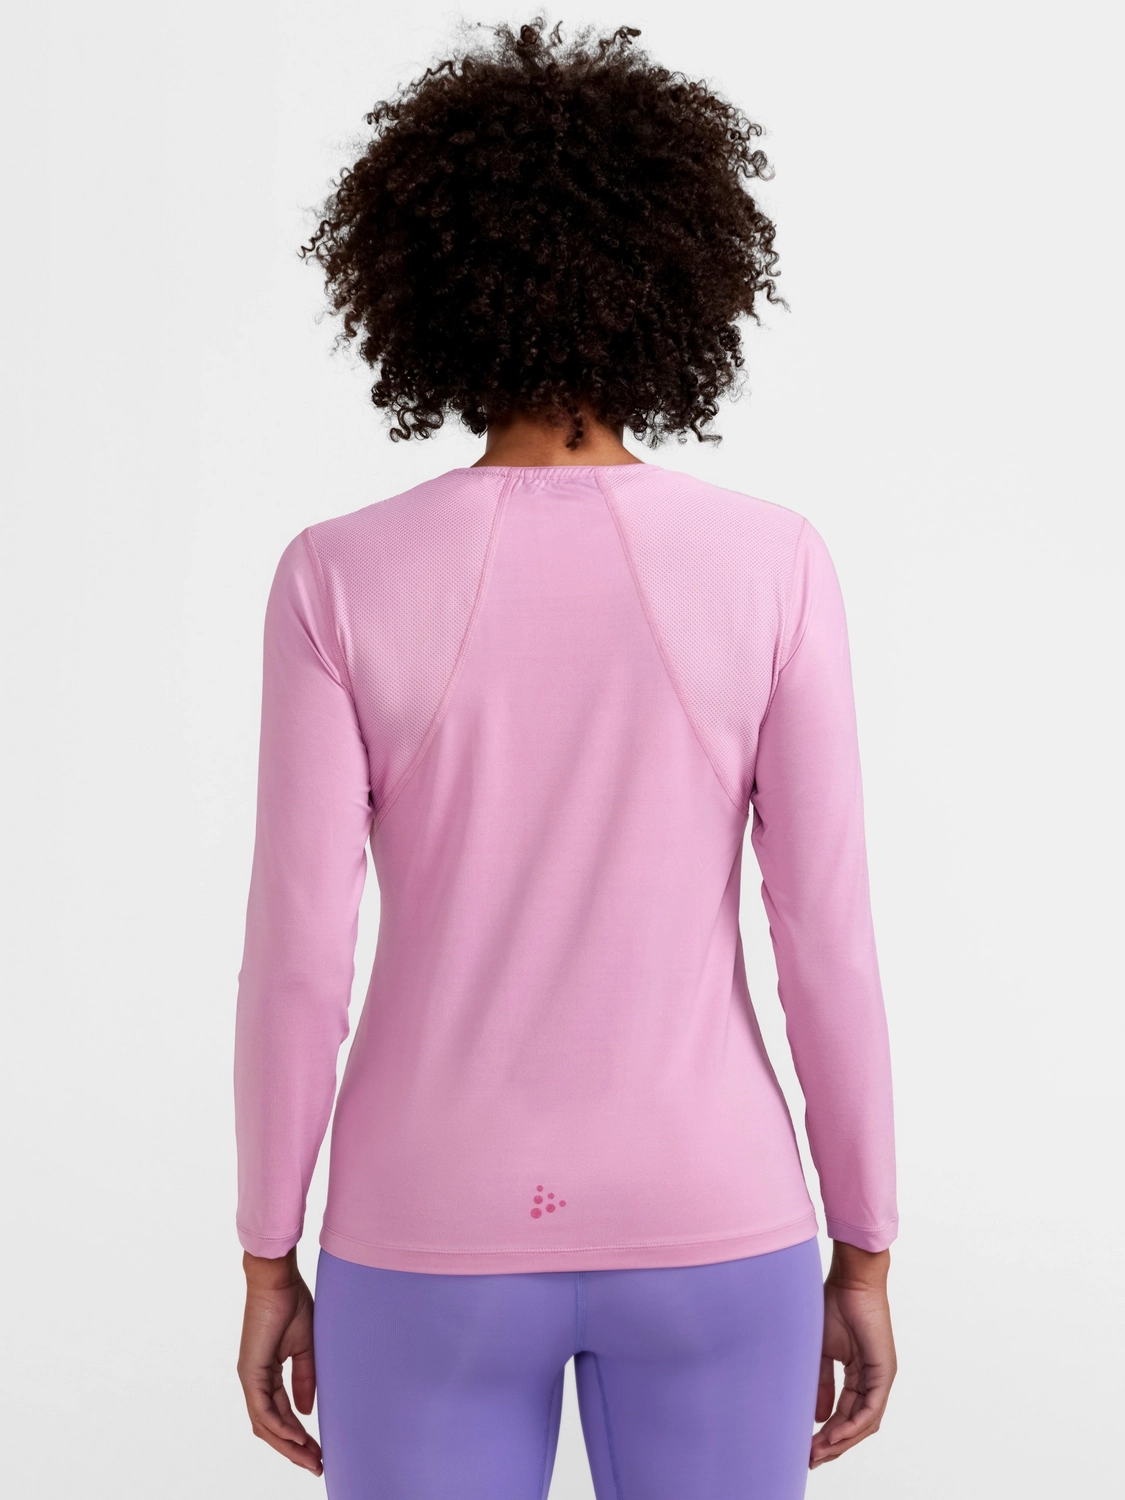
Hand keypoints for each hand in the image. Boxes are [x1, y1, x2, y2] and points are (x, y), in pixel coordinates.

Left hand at [237, 1248, 322, 1475]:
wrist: (278, 1280)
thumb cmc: (291, 1303)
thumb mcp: (306, 1347)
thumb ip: (305, 1379)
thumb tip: (306, 1412)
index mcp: (267, 1373)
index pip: (282, 1414)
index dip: (300, 1435)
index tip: (320, 1450)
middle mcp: (255, 1380)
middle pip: (272, 1426)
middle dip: (294, 1449)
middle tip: (316, 1465)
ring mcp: (251, 1377)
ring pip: (266, 1424)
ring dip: (288, 1444)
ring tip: (311, 1458)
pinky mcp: (251, 1372)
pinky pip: (264, 1409)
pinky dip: (281, 1426)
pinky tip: (299, 1436)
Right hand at [810, 1241, 895, 1468]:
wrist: (850, 1280)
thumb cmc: (833, 1305)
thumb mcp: (820, 1352)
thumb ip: (821, 1384)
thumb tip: (818, 1418)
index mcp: (859, 1374)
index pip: (845, 1412)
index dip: (827, 1432)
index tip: (806, 1447)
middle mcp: (873, 1379)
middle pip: (856, 1424)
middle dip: (833, 1444)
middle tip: (810, 1458)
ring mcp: (881, 1377)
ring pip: (865, 1422)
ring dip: (842, 1441)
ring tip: (818, 1451)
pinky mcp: (884, 1372)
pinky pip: (870, 1409)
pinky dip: (853, 1426)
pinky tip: (835, 1436)